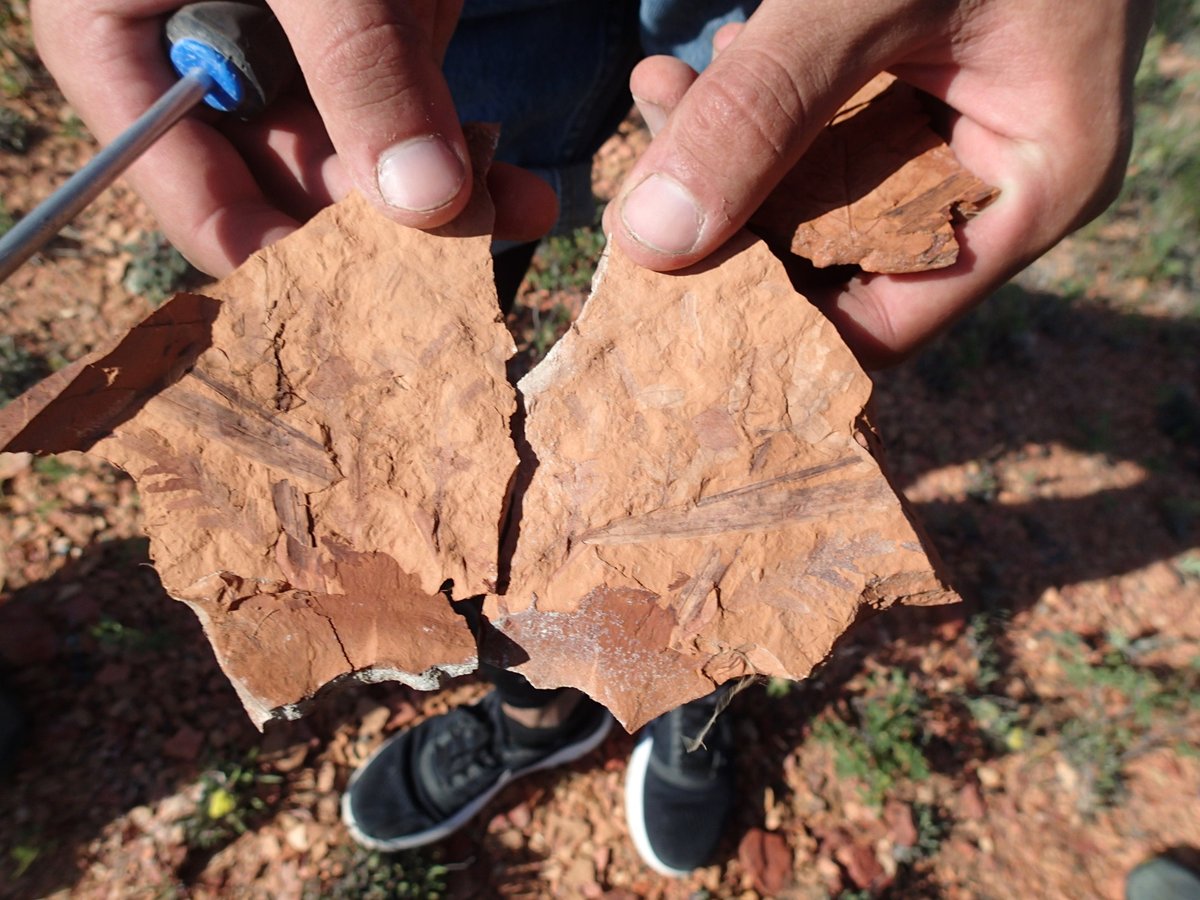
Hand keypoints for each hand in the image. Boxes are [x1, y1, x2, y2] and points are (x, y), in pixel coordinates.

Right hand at [30, 0, 555, 275]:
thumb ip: (361, 66)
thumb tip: (423, 205)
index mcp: (120, 31)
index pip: (176, 180)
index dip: (262, 247)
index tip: (351, 296)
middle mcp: (204, 51)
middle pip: (281, 181)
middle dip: (378, 225)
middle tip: (464, 254)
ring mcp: (291, 47)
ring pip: (357, 158)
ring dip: (438, 197)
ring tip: (521, 208)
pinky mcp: (367, 34)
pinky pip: (407, 115)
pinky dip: (461, 148)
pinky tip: (518, 178)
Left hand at [610, 0, 1153, 365]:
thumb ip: (764, 107)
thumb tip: (650, 239)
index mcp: (1034, 185)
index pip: (884, 321)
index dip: (775, 329)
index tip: (669, 309)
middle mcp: (995, 179)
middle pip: (836, 258)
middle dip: (731, 225)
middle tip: (637, 198)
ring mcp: (954, 132)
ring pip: (814, 190)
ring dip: (725, 153)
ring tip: (659, 89)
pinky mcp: (913, 88)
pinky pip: (818, 126)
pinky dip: (753, 100)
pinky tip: (696, 65)